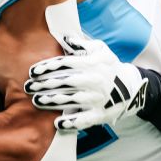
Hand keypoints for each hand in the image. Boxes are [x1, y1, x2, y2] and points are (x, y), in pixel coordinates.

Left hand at [24, 34, 145, 131]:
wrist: (132, 87)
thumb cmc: (109, 66)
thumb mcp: (101, 50)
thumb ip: (82, 44)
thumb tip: (65, 37)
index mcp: (92, 64)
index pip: (67, 64)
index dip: (48, 67)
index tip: (32, 71)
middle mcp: (95, 81)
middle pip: (67, 82)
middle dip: (46, 84)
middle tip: (28, 86)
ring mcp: (98, 99)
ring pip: (73, 100)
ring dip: (53, 101)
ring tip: (36, 101)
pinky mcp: (100, 115)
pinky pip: (85, 120)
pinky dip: (72, 122)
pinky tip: (58, 123)